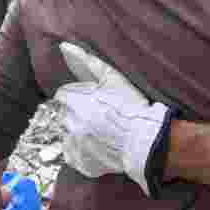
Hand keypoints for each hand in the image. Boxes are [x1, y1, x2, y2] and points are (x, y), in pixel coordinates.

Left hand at [53, 42, 172, 196]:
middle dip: (77, 114)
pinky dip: (82, 151)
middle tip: (100, 116)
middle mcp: (69, 123)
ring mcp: (74, 145)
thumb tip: (63, 46)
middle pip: (65, 115)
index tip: (94, 100)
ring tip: (101, 132)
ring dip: (79, 132)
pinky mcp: (80, 163)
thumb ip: (86, 62)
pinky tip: (99, 146)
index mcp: (73, 101)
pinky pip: (73, 155)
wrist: (145, 139)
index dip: (79, 96)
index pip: (64, 95)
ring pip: (68, 135)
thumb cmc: (130, 106)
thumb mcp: (112, 78)